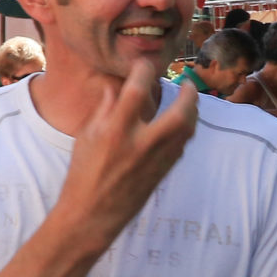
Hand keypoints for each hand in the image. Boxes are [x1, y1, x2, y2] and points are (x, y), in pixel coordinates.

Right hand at [59, 63, 197, 245]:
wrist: (93, 212)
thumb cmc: (83, 174)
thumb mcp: (86, 136)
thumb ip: (104, 109)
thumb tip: (115, 86)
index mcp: (116, 131)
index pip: (136, 90)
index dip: (143, 70)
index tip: (144, 64)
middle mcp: (142, 143)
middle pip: (180, 110)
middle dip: (188, 92)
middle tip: (187, 82)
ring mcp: (157, 158)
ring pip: (188, 127)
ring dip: (192, 109)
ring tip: (189, 100)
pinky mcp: (165, 170)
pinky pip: (183, 143)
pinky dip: (185, 128)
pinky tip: (180, 123)